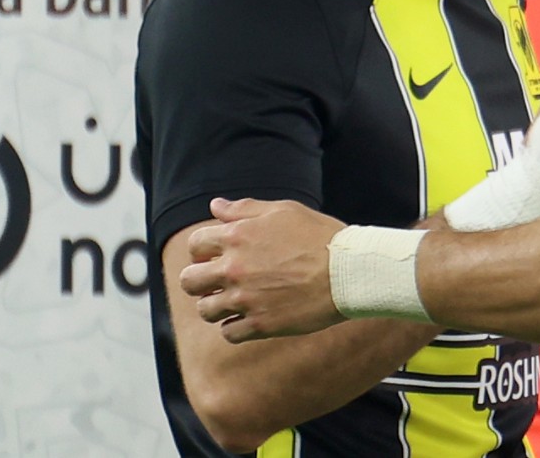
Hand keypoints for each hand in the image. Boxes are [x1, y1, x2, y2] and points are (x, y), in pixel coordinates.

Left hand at [181, 197, 347, 341]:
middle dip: (199, 281)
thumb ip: (245, 209)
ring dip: (215, 306)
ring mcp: (246, 299)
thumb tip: (215, 206)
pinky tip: (248, 318)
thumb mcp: (284, 211)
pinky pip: (229, 333)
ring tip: (234, 301)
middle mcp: (235, 268)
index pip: (195, 244)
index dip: (202, 250)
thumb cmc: (320, 236)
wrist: (349, 271)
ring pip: (206, 310)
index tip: (214, 256)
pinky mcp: (261, 324)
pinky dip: (234, 327)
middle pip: (190, 281)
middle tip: (215, 283)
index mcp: (237, 236)